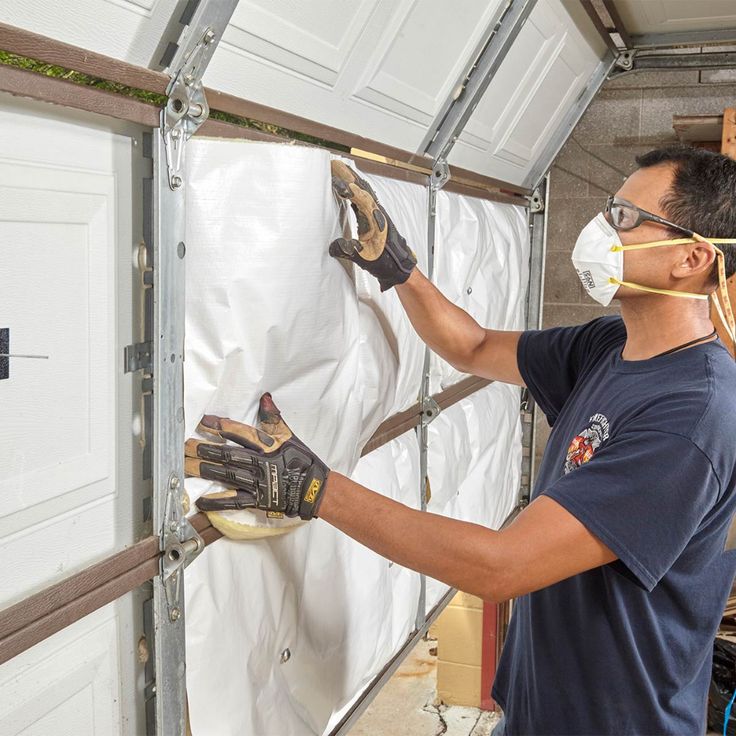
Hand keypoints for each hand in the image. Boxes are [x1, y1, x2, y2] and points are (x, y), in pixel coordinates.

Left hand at [186, 393, 329, 519]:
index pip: (241, 433)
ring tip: (185, 465)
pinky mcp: (257, 500)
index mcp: (268, 446)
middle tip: (184, 445)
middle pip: (227, 454)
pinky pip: (234, 501)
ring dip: (204, 470)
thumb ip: (274, 418)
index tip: (205, 421)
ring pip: (226, 474)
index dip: (222, 426)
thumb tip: (265, 398)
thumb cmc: (302, 462)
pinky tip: (201, 501)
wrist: (314, 489)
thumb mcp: (289, 436)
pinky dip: (217, 501)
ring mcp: (257, 482)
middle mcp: (260, 463)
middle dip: (204, 449)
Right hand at [330, 160, 416, 291]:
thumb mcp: (366, 260)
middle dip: (348, 175)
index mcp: (377, 220)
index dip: (348, 188)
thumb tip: (334, 246)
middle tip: (334, 165)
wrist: (400, 268)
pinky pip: (364, 198)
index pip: (361, 198)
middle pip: (362, 188)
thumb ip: (349, 252)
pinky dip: (355, 189)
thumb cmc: (388, 263)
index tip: (336, 181)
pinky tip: (348, 188)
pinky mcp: (375, 218)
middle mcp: (378, 213)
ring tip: (338, 170)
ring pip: (364, 191)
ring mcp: (377, 214)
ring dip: (352, 179)